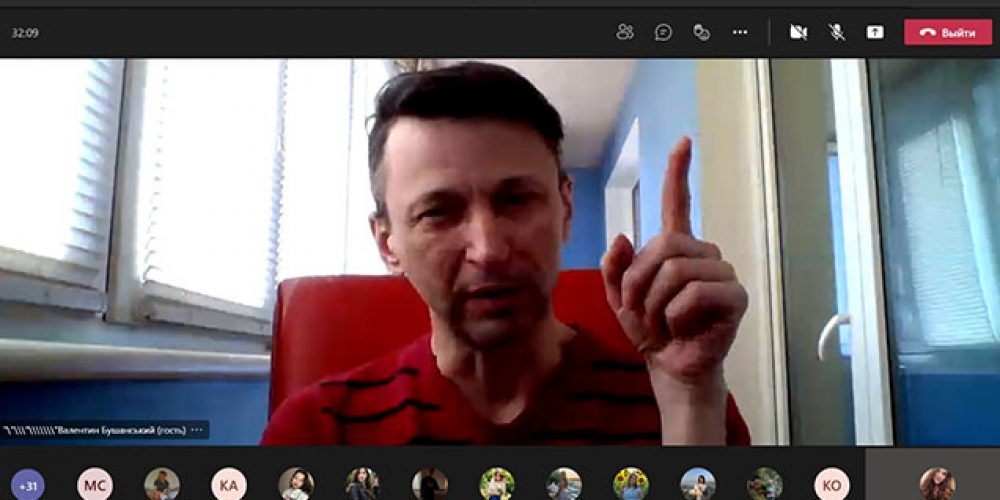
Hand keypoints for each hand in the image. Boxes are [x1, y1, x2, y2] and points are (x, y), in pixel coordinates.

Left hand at [600, 136, 747, 386]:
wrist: (670, 365)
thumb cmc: (650, 329)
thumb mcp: (620, 298)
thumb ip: (615, 268)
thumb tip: (622, 236)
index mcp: (675, 248)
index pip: (676, 204)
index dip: (678, 173)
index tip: (683, 142)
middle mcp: (702, 254)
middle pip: (663, 246)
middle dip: (640, 283)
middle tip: (643, 312)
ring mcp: (722, 273)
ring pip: (676, 271)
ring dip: (657, 304)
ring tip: (664, 322)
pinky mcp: (735, 297)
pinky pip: (695, 293)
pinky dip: (676, 316)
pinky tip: (683, 328)